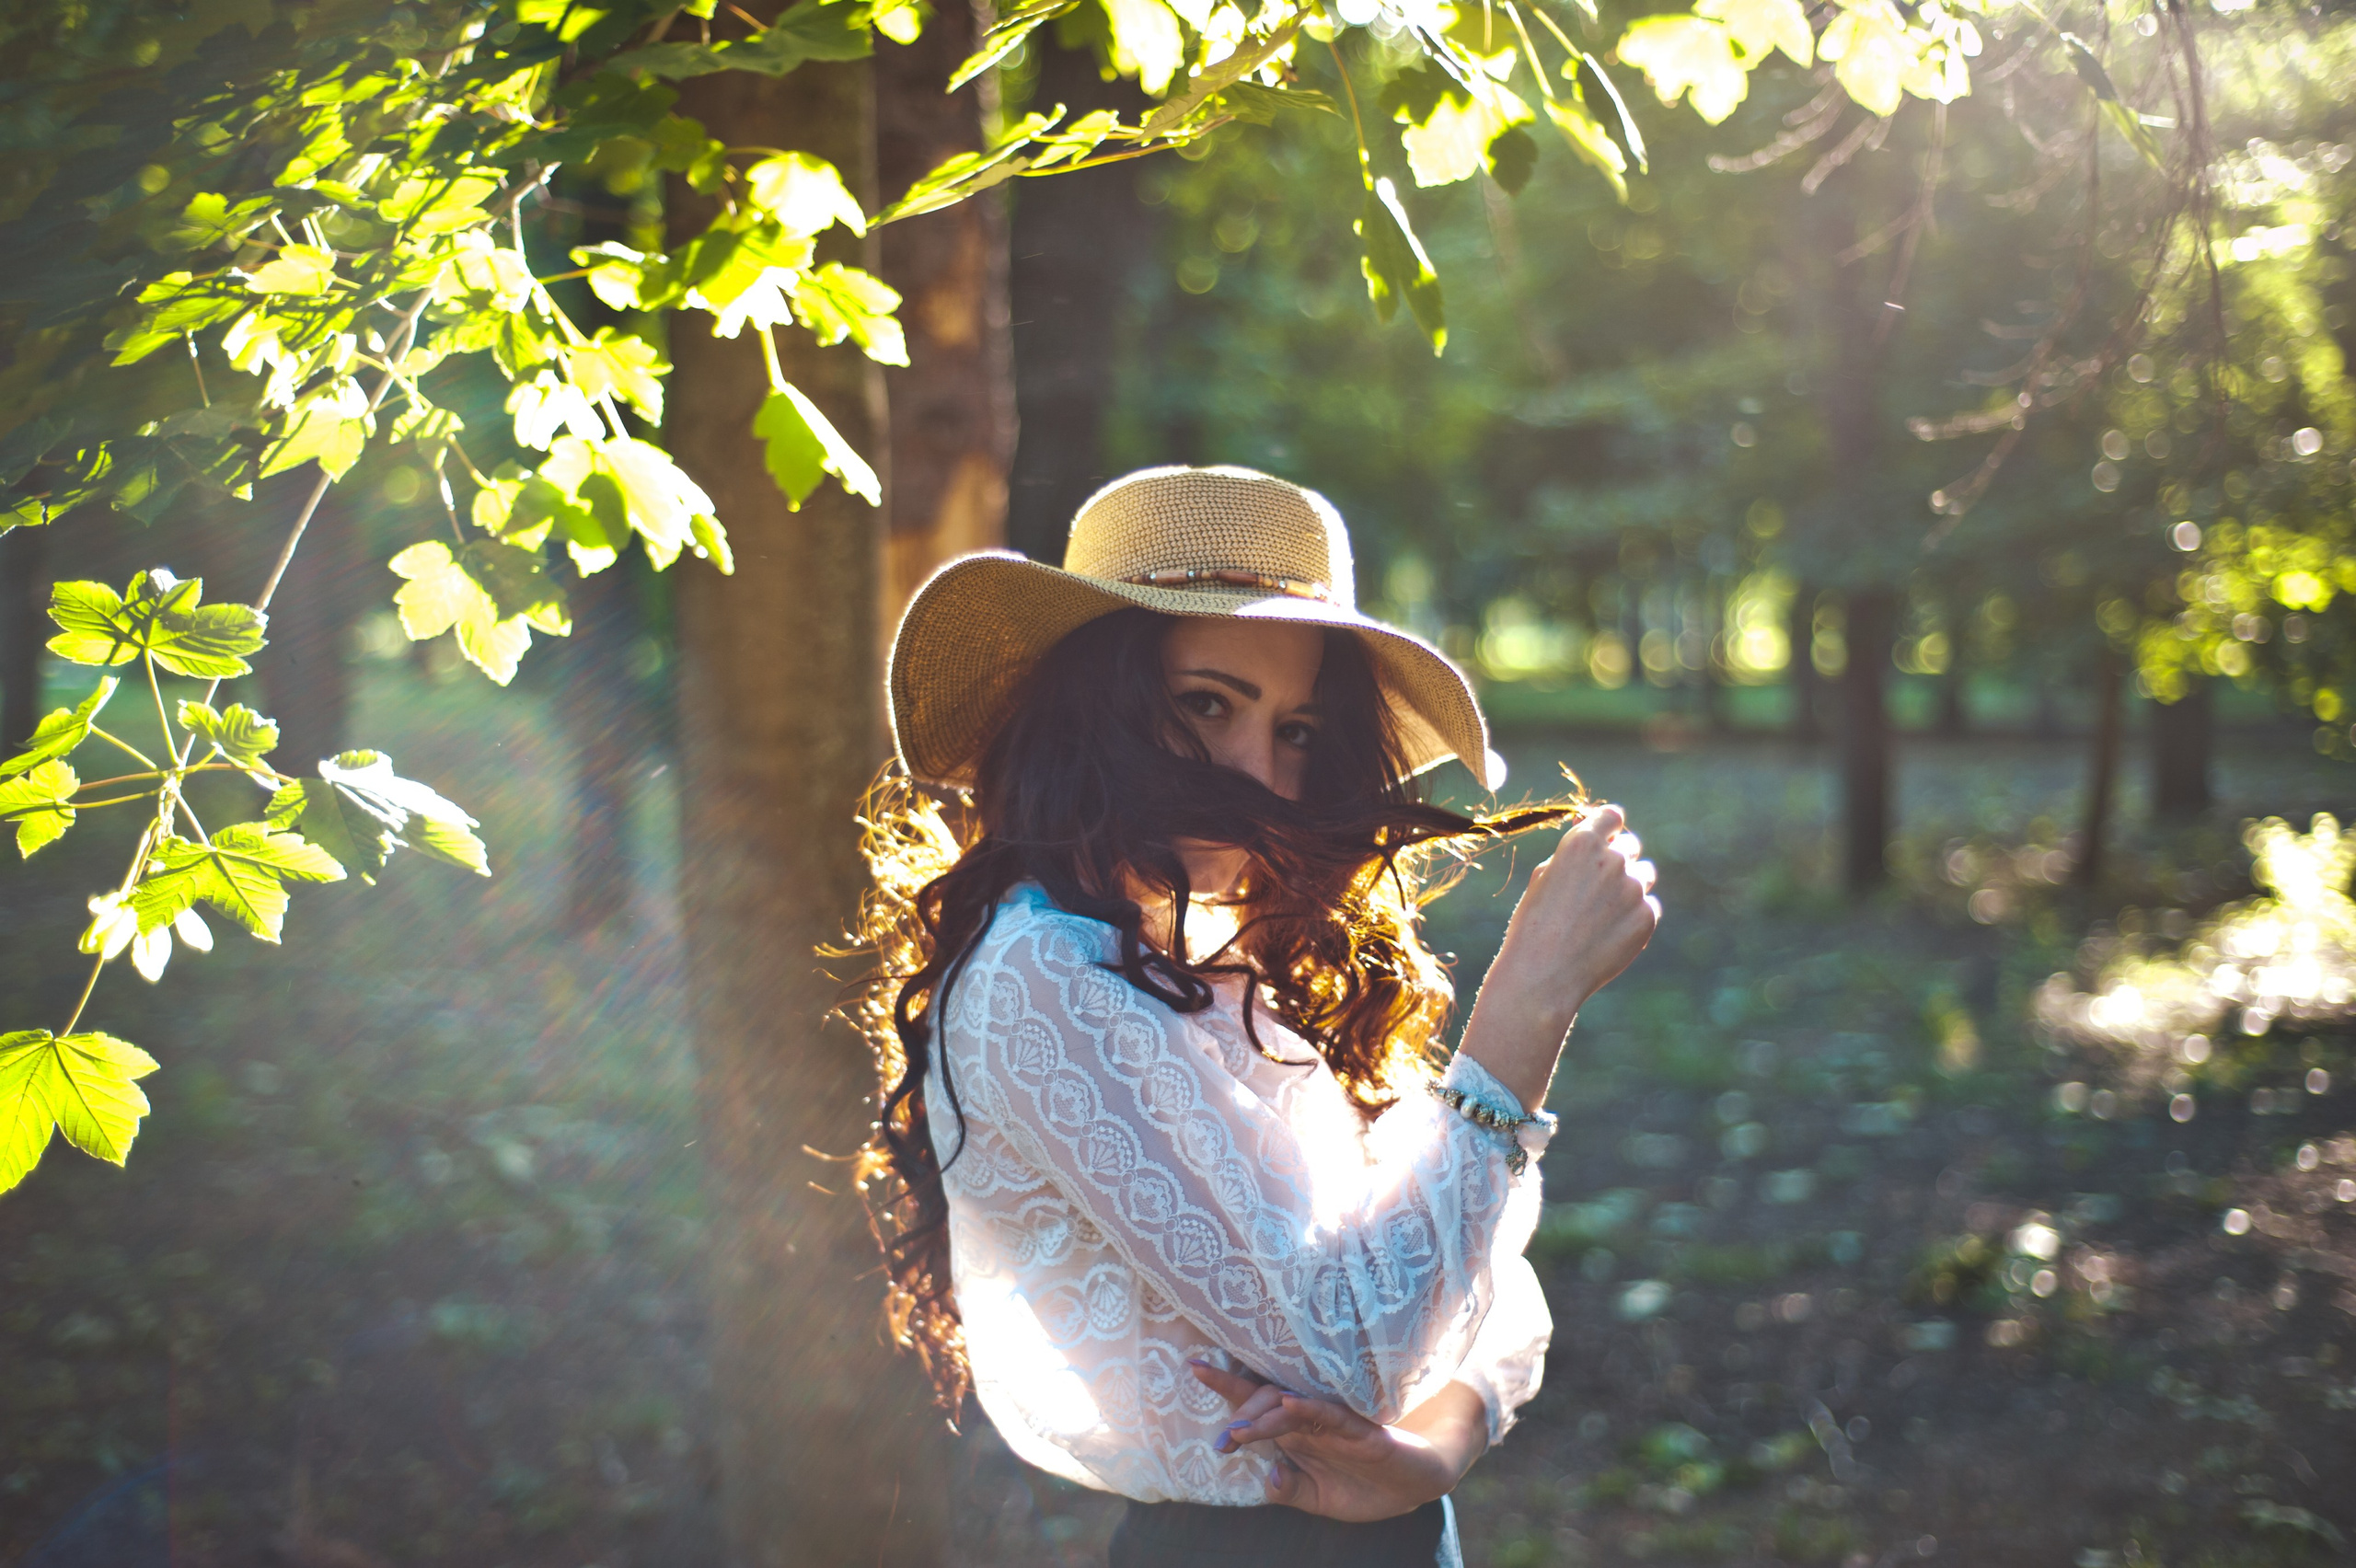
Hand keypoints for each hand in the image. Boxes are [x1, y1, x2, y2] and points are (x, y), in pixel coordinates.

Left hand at [1190, 1362, 1477, 1521]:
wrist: (1416, 1487)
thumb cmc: (1364, 1486)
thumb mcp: (1318, 1499)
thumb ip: (1289, 1490)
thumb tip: (1266, 1478)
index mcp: (1295, 1433)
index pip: (1255, 1404)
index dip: (1226, 1387)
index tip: (1194, 1369)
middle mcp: (1309, 1419)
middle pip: (1266, 1398)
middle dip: (1240, 1408)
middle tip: (1224, 1436)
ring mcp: (1334, 1421)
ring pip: (1292, 1404)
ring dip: (1265, 1414)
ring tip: (1242, 1428)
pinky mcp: (1361, 1429)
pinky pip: (1330, 1413)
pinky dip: (1308, 1408)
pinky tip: (1289, 1405)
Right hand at [1462, 803, 1658, 1109]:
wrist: (1544, 975)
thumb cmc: (1533, 926)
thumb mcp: (1543, 878)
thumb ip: (1574, 856)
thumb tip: (1598, 846)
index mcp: (1582, 842)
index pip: (1612, 816)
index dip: (1609, 826)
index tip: (1607, 836)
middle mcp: (1613, 859)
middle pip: (1630, 845)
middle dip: (1618, 859)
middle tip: (1598, 887)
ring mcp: (1634, 888)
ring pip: (1644, 875)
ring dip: (1629, 886)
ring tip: (1601, 914)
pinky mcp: (1647, 916)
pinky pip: (1648, 907)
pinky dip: (1634, 916)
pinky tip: (1608, 934)